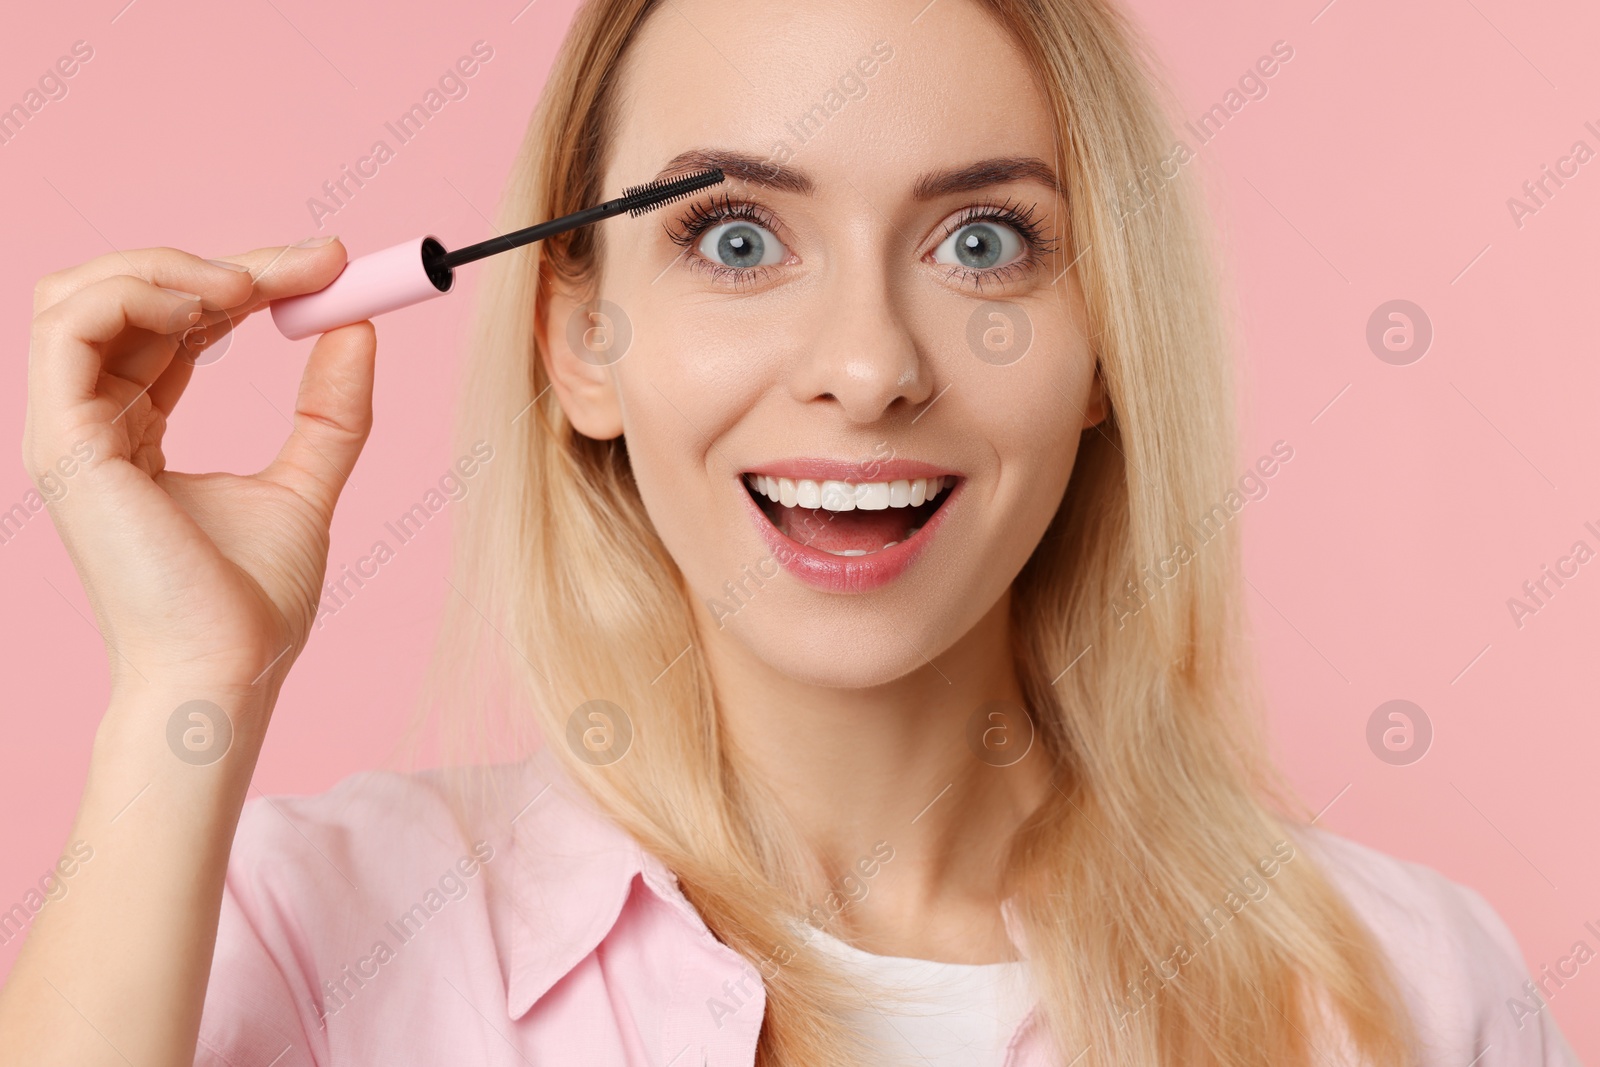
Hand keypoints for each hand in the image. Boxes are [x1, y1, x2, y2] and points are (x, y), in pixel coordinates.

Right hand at [22, 238, 372, 693]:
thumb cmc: (250, 602)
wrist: (226, 670)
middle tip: (315, 263)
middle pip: (132, 295)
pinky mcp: (63, 439)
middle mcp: (93, 422)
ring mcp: (70, 429)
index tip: (328, 267)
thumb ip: (329, 410)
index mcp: (137, 430)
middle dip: (224, 264)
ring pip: (83, 294)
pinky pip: (72, 324)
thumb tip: (358, 327)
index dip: (247, 282)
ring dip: (173, 266)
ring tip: (256, 286)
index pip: (176, 325)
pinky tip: (219, 304)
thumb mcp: (306, 483)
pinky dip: (141, 291)